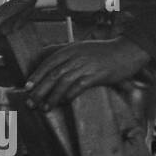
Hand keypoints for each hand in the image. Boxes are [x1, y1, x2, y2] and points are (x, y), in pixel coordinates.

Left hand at [24, 37, 152, 109]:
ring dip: (52, 96)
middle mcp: (76, 56)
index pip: (48, 63)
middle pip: (52, 74)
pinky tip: (64, 102)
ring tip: (45, 107)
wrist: (128, 50)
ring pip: (63, 82)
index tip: (27, 87)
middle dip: (39, 90)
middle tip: (31, 102)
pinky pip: (79, 87)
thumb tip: (52, 64)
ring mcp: (86, 65)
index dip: (36, 75)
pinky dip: (70, 95)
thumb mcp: (84, 48)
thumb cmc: (107, 51)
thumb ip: (68, 55)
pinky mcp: (97, 75)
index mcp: (71, 49)